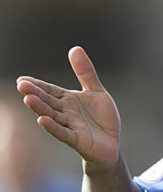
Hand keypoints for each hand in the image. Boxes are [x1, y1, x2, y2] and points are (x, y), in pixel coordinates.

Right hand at [17, 46, 120, 169]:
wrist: (111, 143)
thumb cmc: (101, 118)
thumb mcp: (96, 91)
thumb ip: (86, 72)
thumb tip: (75, 48)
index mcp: (68, 100)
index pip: (50, 90)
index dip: (38, 85)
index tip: (22, 79)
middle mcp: (66, 112)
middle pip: (48, 101)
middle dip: (36, 93)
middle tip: (21, 85)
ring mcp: (70, 126)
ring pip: (52, 116)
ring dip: (40, 108)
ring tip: (28, 99)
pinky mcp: (77, 139)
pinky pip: (63, 133)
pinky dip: (53, 127)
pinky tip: (42, 120)